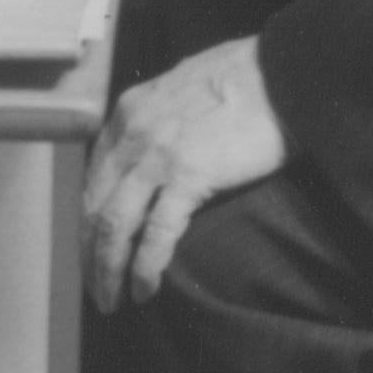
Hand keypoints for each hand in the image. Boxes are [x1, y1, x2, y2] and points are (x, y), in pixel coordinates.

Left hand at [83, 37, 286, 309]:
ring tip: (112, 301)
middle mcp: (134, 134)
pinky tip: (144, 289)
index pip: (94, 177)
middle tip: (97, 288)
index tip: (93, 248)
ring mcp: (158, 156)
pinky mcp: (189, 177)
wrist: (283, 72)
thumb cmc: (246, 77)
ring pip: (115, 226)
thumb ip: (161, 117)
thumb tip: (159, 146)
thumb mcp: (183, 86)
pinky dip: (144, 267)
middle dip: (90, 254)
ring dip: (107, 270)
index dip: (89, 220)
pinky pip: (155, 234)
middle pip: (95, 207)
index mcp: (129, 113)